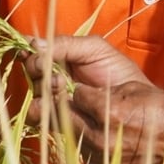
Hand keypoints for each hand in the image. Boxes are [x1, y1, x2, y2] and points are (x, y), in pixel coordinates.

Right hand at [20, 35, 150, 127]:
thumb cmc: (118, 72)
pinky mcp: (58, 121)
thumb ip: (66, 45)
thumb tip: (34, 43)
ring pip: (34, 93)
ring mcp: (55, 100)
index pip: (35, 53)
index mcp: (61, 59)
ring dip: (43, 86)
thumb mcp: (94, 50)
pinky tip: (59, 100)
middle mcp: (55, 79)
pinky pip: (38, 115)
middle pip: (31, 72)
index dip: (28, 51)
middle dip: (38, 68)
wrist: (135, 102)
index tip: (28, 48)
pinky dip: (42, 107)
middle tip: (56, 69)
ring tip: (62, 83)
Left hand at [42, 35, 163, 163]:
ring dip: (73, 123)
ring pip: (69, 134)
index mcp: (109, 112)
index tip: (80, 85)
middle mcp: (100, 137)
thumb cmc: (160, 109)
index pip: (76, 94)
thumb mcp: (131, 90)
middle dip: (63, 103)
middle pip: (62, 115)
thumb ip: (101, 91)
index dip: (78, 88)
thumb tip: (76, 91)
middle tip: (64, 95)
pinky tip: (98, 132)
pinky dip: (84, 139)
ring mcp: (99, 156)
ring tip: (84, 114)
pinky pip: (81, 149)